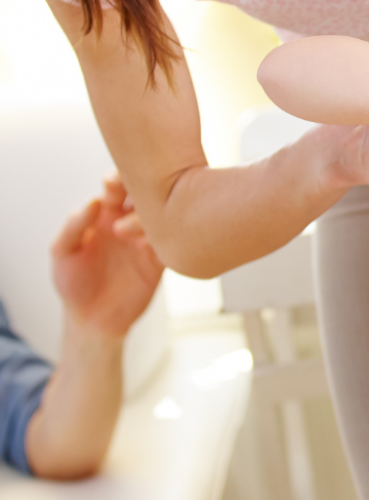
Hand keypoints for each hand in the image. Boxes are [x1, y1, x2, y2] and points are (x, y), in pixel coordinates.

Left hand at [51, 176, 164, 337]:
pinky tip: (165, 240)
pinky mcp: (161, 260)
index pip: (116, 187)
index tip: (113, 181)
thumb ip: (74, 225)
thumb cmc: (73, 283)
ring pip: (162, 216)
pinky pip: (174, 242)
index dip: (118, 179)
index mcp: (105, 214)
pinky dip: (174, 237)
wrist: (93, 320)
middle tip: (141, 191)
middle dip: (145, 188)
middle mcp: (128, 222)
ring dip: (154, 217)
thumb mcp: (62, 253)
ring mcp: (147, 240)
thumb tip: (94, 201)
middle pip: (144, 196)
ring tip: (133, 232)